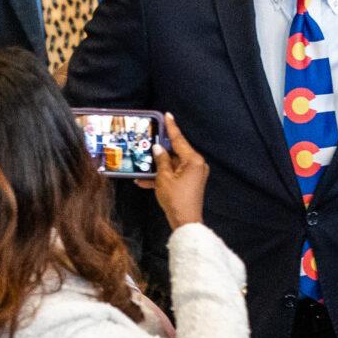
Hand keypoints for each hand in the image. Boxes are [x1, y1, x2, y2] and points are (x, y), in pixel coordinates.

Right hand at [150, 113, 207, 229]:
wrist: (185, 223)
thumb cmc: (176, 199)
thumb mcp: (164, 178)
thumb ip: (160, 160)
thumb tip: (157, 148)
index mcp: (193, 160)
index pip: (179, 139)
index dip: (171, 127)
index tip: (167, 114)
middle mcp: (196, 164)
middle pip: (175, 152)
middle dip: (159, 150)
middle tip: (148, 140)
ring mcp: (194, 174)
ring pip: (172, 164)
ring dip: (157, 166)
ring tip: (140, 164)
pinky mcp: (190, 183)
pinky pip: (174, 174)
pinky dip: (162, 176)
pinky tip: (143, 181)